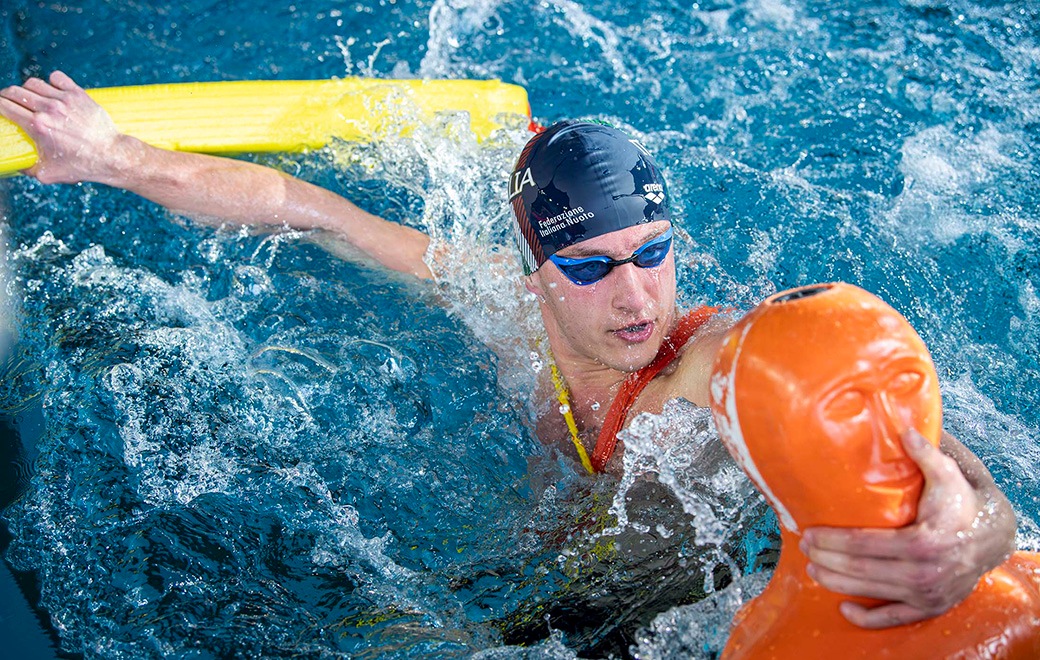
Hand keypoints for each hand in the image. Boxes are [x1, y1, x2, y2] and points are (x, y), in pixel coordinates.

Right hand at [0, 70, 134, 183]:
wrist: (112, 156)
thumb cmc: (82, 166)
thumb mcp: (49, 174)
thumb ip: (27, 168)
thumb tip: (16, 163)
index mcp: (38, 125)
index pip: (4, 105)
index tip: (0, 110)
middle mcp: (49, 109)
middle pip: (15, 91)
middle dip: (7, 96)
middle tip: (9, 104)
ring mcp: (65, 99)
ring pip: (33, 83)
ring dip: (27, 90)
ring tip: (30, 99)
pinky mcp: (79, 94)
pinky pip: (56, 77)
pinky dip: (50, 82)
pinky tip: (52, 92)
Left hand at [800, 428, 1014, 628]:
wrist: (992, 538)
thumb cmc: (961, 503)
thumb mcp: (949, 475)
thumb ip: (927, 454)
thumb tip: (904, 431)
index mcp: (924, 542)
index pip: (866, 544)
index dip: (833, 540)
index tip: (809, 533)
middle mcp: (924, 573)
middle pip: (862, 570)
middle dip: (827, 559)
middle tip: (804, 548)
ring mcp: (927, 595)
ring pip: (871, 592)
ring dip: (836, 583)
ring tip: (812, 569)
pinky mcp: (930, 608)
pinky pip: (895, 619)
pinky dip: (868, 619)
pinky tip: (844, 609)